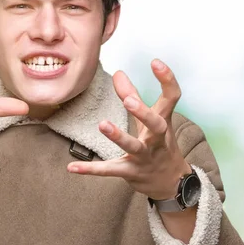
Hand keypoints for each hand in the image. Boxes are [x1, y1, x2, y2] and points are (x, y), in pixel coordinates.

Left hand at [67, 60, 190, 199]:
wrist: (171, 182)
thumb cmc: (159, 144)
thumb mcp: (150, 120)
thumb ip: (133, 96)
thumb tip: (118, 72)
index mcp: (163, 121)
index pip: (172, 97)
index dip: (167, 79)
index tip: (155, 62)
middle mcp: (157, 139)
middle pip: (156, 124)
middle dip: (143, 112)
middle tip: (128, 100)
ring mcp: (145, 157)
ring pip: (134, 147)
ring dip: (119, 136)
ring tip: (102, 124)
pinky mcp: (131, 172)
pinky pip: (110, 170)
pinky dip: (91, 169)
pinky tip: (72, 167)